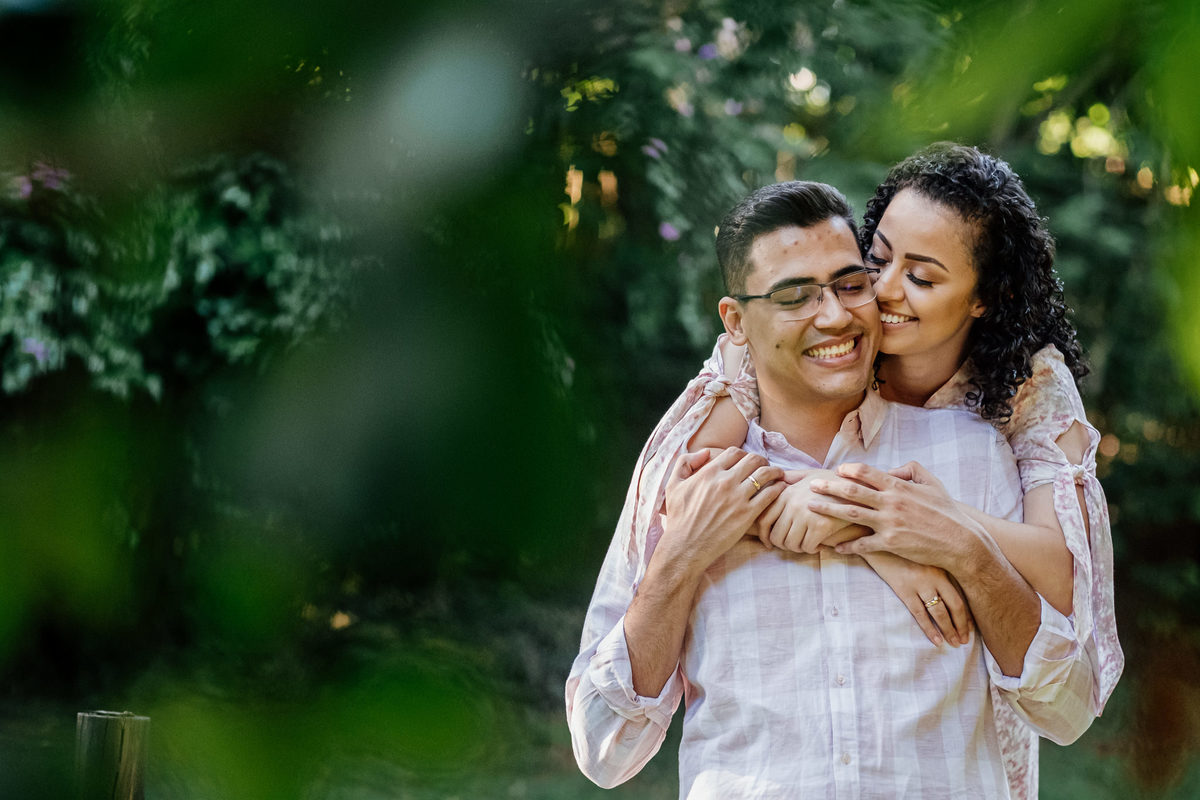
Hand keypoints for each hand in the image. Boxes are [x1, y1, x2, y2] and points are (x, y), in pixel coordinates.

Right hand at [661, 447, 785, 572]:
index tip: (747, 461)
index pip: (734, 452)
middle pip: (753, 459)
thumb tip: (706, 452)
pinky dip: (778, 489)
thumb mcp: (673, 485)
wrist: (685, 546)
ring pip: (765, 474)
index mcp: (709, 472)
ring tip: (778, 475)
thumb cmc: (679, 517)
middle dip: (762, 460)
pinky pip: (770, 495)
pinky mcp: (747, 514)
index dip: (743, 454)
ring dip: (774, 471)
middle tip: (765, 465)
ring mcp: (737, 498)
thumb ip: (685, 463)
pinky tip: (779, 489)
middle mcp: (725, 481)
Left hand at [753, 470, 869, 553]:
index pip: (763, 520)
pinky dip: (812, 549)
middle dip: (783, 545)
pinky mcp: (821, 526)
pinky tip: (819, 543)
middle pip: (776, 536)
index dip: (765, 536)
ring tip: (807, 544)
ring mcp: (806, 514)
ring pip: (791, 544)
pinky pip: (807, 547)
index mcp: (786, 493)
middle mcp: (792, 503)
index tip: (770, 543)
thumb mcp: (810, 474)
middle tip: (794, 545)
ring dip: (798, 548)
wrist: (861, 488)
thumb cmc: (835, 482)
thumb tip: (775, 478)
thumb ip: (791, 478)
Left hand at [806, 461, 983, 572]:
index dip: (848, 470)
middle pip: (852, 491)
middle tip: (811, 485)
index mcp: (899, 486)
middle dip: (828, 487)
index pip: (867, 472)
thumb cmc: (946, 511)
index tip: (835, 470)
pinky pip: (863, 544)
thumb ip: (910, 470)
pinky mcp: (891, 544)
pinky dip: (848, 545)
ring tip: (810, 507)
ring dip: (828, 511)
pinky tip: (834, 545)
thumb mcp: (932, 482)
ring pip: (851, 515)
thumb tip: (889, 469)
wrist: (961, 541)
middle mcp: (891, 503)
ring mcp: (889, 524)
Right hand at [861, 552, 972, 646]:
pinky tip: (936, 640)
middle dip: (962, 626)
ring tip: (954, 643)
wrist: (877, 542)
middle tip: (965, 641)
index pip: (961, 595)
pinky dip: (929, 629)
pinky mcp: (904, 589)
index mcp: (942, 567)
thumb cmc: (901, 550)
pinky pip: (920, 613)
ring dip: (949, 630)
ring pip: (939, 612)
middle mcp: (934, 576)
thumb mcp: (923, 555)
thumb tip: (947, 590)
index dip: (967, 615)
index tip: (971, 628)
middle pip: (955, 606)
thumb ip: (936, 569)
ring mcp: (919, 583)